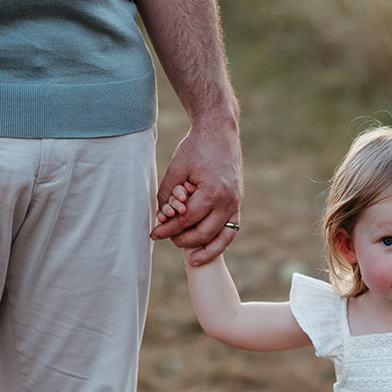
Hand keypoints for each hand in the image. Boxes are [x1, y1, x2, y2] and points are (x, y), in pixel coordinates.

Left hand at [150, 120, 241, 266]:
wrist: (219, 132)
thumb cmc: (195, 148)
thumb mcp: (175, 169)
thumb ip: (167, 195)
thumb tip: (161, 217)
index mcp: (211, 193)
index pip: (185, 220)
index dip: (167, 229)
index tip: (154, 234)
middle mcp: (227, 201)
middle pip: (202, 233)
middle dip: (182, 240)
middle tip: (166, 238)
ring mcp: (235, 203)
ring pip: (220, 237)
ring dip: (204, 250)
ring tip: (191, 259)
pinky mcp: (237, 203)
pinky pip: (231, 230)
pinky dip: (220, 243)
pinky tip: (207, 251)